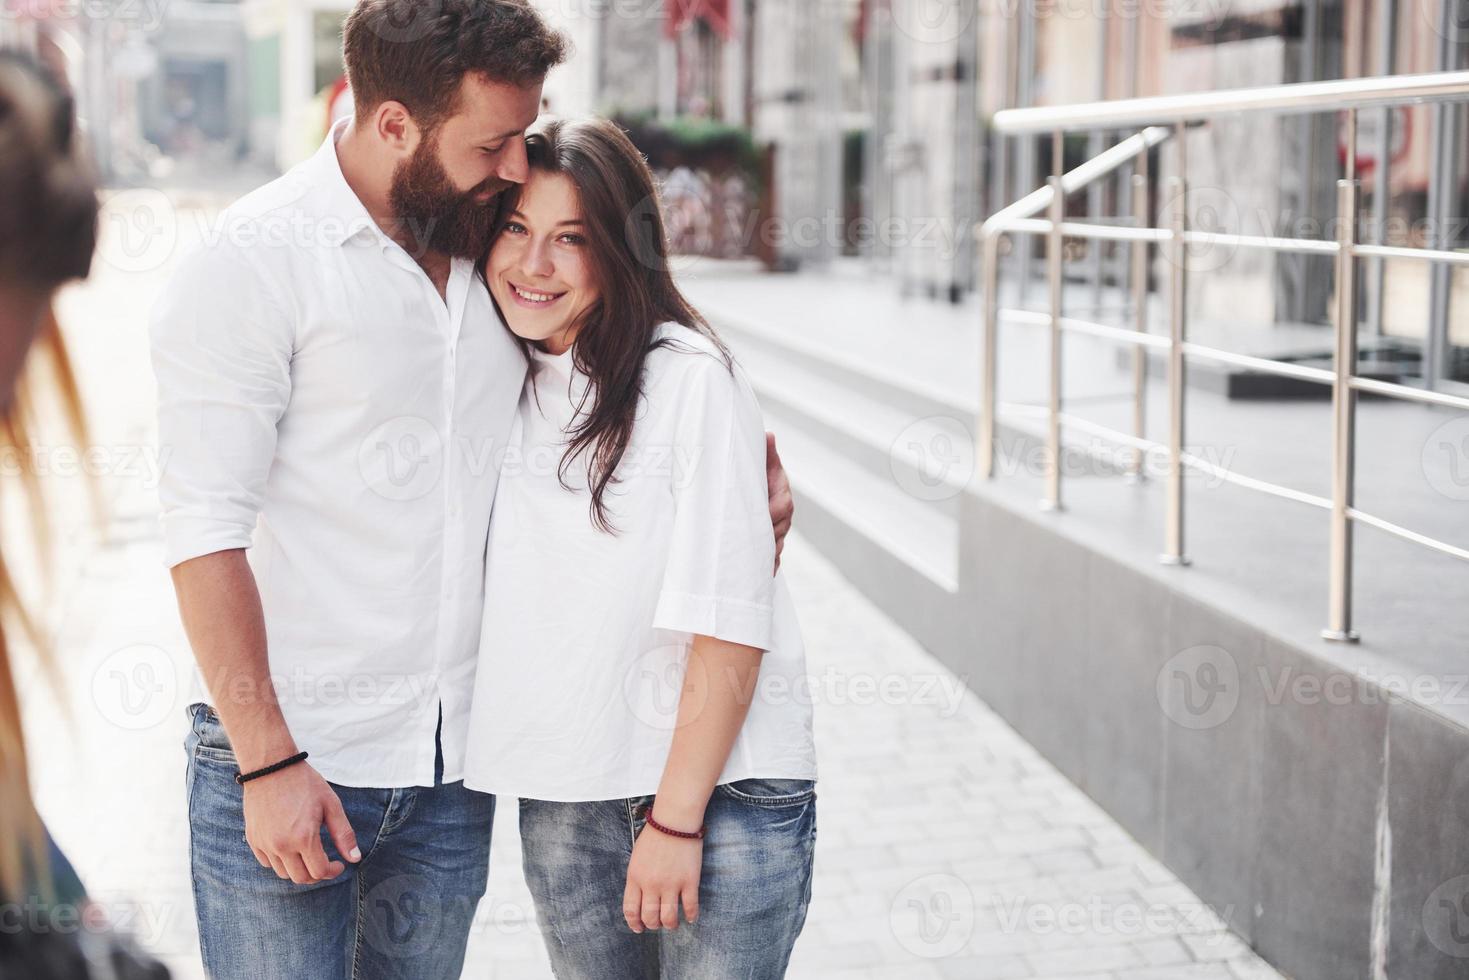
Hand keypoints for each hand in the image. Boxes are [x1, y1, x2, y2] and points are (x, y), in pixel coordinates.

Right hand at [243, 762, 359, 884]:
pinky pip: (267, 862)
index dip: (333, 871)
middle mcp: (281, 845)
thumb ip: (344, 834)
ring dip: (299, 869)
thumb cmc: (305, 783)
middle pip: (301, 878)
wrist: (271, 767)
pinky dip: (280, 862)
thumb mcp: (331, 805)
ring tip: (308, 854)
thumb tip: (354, 858)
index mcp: (303, 837)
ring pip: (283, 873)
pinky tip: (290, 847)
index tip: (338, 864)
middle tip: (325, 862)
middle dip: (317, 874)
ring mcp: (265, 843)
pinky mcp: (253, 839)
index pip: (319, 872)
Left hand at [623, 821, 702, 931]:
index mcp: (635, 877)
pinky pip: (690, 907)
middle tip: (657, 924)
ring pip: (668, 918)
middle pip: (649, 917)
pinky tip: (690, 917)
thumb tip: (640, 898)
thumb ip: (637, 878)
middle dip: (653, 925)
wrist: (675, 819)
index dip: (634, 923)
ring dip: (670, 924)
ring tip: (672, 923)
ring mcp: (671, 884)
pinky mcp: (689, 881)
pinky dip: (690, 916)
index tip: (639, 928)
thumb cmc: (655, 835)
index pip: (631, 910)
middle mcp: (651, 884)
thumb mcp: (636, 857)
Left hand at [766, 432, 793, 571]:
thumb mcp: (761, 461)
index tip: (763, 518)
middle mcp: (782, 516)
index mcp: (781, 495)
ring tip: (754, 564)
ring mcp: (777, 531)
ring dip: (767, 556)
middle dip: (768, 539)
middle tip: (749, 547)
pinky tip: (760, 575)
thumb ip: (765, 452)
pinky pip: (771, 559)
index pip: (782, 507)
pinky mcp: (768, 544)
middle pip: (779, 532)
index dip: (772, 514)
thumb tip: (768, 435)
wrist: (752, 484)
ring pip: (775, 547)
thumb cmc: (755, 471)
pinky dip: (767, 568)